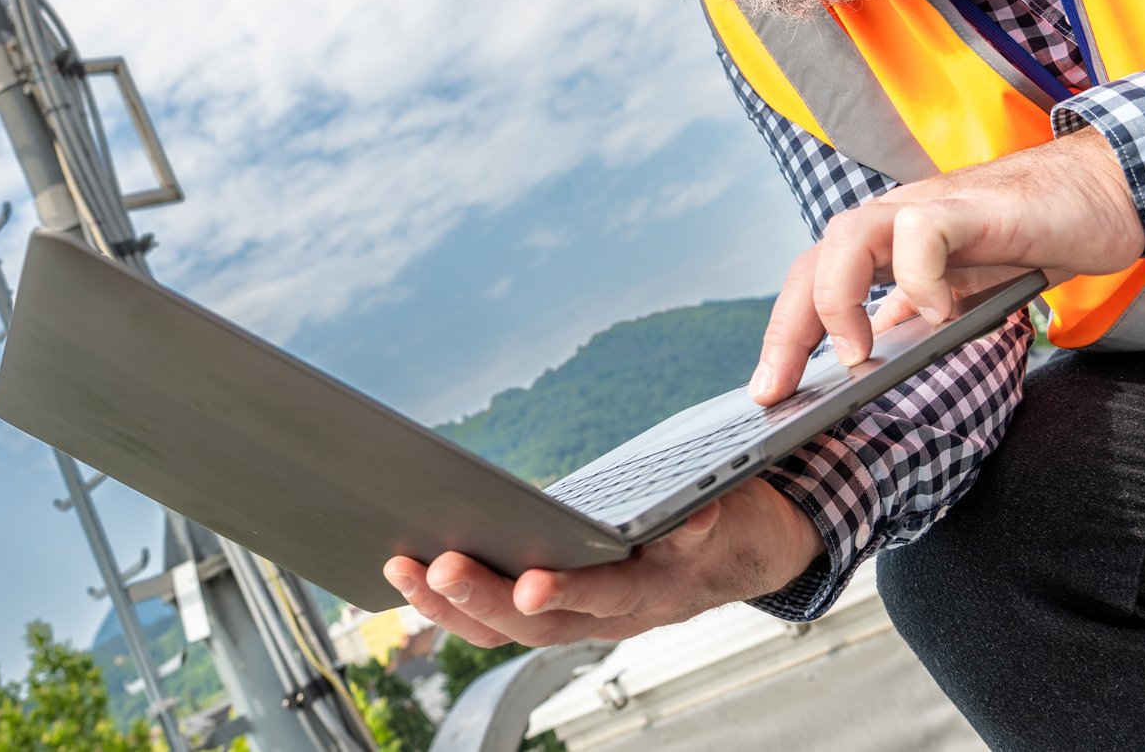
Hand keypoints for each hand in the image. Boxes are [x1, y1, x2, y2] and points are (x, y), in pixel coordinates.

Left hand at [382, 476, 819, 646]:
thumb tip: (697, 514)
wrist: (741, 551)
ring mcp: (579, 616)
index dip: (569, 594)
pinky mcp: (556, 606)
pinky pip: (499, 617)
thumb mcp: (729, 516)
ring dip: (451, 605)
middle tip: (438, 565)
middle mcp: (609, 614)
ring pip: (507, 629)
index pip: (606, 597)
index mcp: (654, 590)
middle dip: (482, 598)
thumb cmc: (727, 526)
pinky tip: (412, 574)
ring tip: (404, 567)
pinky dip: (454, 602)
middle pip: (537, 624)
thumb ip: (703, 522)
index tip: (530, 585)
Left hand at [750, 128, 1143, 403]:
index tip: (768, 391)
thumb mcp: (962, 291)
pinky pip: (923, 230)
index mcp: (887, 245)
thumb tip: (875, 356)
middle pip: (813, 260)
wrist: (1104, 192)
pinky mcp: (973, 207)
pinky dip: (919, 275)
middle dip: (788, 327)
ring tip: (853, 357)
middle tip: (778, 388)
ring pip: (849, 235)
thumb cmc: (1032, 237)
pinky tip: (937, 314)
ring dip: (838, 297)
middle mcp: (895, 221)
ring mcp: (930, 208)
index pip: (813, 281)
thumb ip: (917, 316)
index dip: (785, 332)